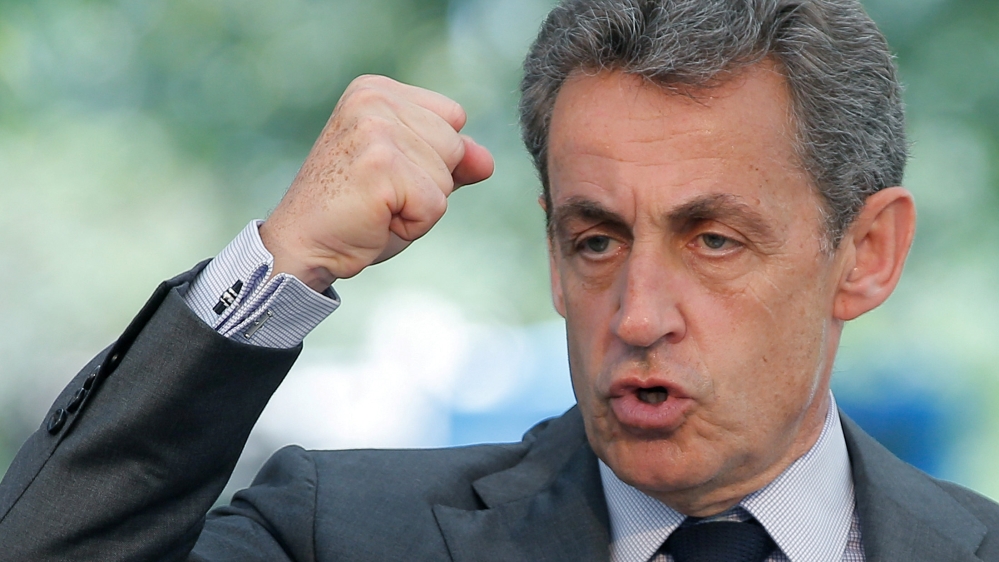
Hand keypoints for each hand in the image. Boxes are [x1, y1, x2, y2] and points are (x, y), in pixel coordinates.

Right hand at [258, 75, 494, 291]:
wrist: (302, 246)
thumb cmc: (354, 212)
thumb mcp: (409, 177)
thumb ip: (452, 161)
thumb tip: (487, 161)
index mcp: (377, 90)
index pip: (454, 118)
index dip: (432, 159)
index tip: (386, 174)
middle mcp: (374, 99)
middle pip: (455, 146)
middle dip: (430, 183)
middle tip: (380, 195)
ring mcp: (375, 129)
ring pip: (448, 176)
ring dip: (421, 205)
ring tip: (377, 207)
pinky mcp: (381, 165)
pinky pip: (436, 204)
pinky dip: (413, 225)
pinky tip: (376, 220)